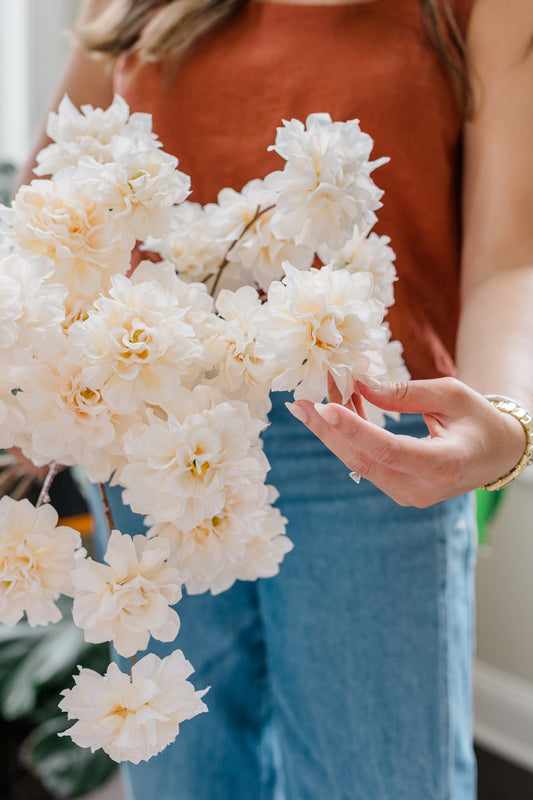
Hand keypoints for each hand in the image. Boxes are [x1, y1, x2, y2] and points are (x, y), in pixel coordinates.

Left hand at [286, 377, 526, 507]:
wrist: (496, 454)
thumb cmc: (478, 419)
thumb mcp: (450, 394)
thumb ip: (404, 393)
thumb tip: (359, 385)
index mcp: (444, 465)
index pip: (389, 450)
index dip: (354, 430)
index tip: (325, 408)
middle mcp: (423, 488)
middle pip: (364, 460)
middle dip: (327, 431)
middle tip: (299, 404)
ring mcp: (408, 494)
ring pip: (359, 463)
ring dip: (333, 432)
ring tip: (307, 402)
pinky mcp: (398, 490)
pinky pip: (366, 463)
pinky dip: (348, 437)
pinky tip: (331, 412)